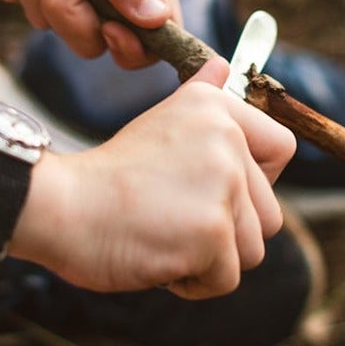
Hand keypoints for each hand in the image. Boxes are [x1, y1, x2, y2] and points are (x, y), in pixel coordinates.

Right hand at [19, 58, 295, 298]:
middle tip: (173, 217)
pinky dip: (192, 281)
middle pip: (268, 212)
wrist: (62, 207)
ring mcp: (223, 185)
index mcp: (217, 109)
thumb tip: (223, 64)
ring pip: (252, 249)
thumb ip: (201, 97)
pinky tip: (157, 256)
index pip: (282, 148)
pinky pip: (225, 278)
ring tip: (164, 235)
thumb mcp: (159, 122)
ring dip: (211, 257)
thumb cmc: (109, 176)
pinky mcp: (212, 232)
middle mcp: (227, 138)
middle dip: (226, 230)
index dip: (257, 179)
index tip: (217, 187)